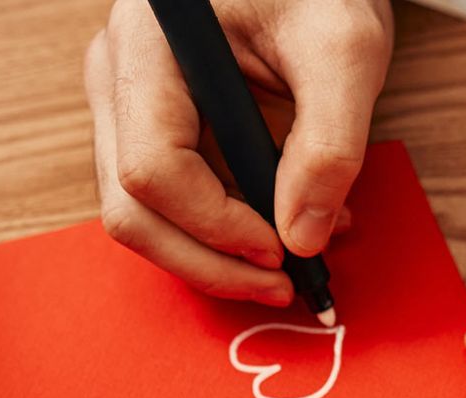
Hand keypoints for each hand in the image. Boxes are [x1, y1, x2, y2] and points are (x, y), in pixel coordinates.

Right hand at [83, 0, 391, 304]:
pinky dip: (225, 230)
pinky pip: (172, 201)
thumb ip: (330, 143)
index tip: (281, 252)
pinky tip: (287, 225)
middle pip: (133, 208)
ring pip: (146, 216)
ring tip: (301, 254)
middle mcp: (119, 76)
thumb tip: (303, 237)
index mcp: (148, 43)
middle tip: (284, 285)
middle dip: (209, 261)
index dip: (215, 226)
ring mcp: (128, 105)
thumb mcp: (346, 48)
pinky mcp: (153, 127)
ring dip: (218, 254)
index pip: (152, 167)